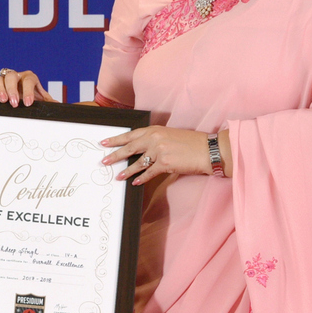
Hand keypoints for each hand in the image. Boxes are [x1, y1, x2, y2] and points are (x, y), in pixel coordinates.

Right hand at [0, 69, 52, 106]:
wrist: (28, 104)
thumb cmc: (36, 101)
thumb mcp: (46, 102)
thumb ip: (53, 103)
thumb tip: (68, 106)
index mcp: (30, 78)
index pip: (28, 80)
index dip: (28, 91)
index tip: (28, 103)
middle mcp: (17, 77)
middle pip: (12, 76)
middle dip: (12, 89)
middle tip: (14, 103)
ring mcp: (6, 83)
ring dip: (0, 89)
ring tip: (3, 101)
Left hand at [101, 125, 220, 184]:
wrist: (208, 150)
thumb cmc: (191, 143)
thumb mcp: (170, 135)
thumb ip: (155, 139)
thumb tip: (141, 148)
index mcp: (155, 130)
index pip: (131, 135)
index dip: (116, 139)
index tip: (104, 143)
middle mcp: (155, 138)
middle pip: (129, 148)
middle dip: (115, 155)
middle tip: (103, 161)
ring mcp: (159, 151)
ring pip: (138, 162)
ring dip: (126, 170)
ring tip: (117, 176)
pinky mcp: (165, 164)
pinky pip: (149, 173)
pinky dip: (141, 178)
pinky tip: (135, 183)